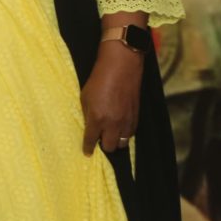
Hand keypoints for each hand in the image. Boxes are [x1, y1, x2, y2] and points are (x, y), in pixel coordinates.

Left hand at [80, 40, 142, 154]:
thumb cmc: (99, 79)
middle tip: (99, 140)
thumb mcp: (85, 97)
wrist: (121, 67)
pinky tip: (119, 127)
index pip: (91, 140)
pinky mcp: (136, 116)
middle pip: (110, 147)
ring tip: (110, 134)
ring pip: (123, 143)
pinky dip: (124, 133)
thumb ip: (87, 114)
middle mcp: (113, 123)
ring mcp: (126, 121)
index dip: (88, 148)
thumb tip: (89, 125)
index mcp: (97, 119)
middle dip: (104, 146)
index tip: (87, 152)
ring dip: (116, 140)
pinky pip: (131, 133)